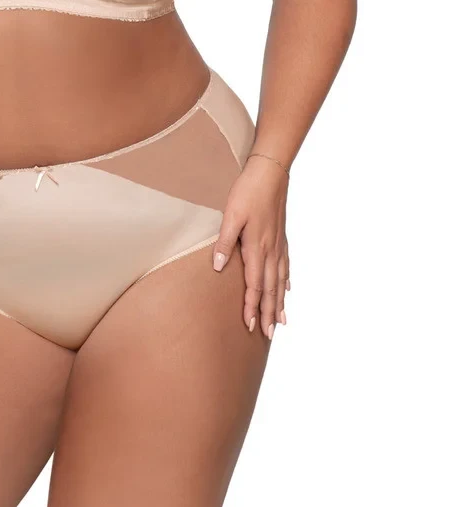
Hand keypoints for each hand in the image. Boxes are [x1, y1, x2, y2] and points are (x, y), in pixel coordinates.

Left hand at [211, 154, 290, 338]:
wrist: (270, 171)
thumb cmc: (247, 191)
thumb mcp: (230, 215)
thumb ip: (224, 242)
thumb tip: (218, 268)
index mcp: (257, 247)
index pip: (254, 285)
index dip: (251, 306)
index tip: (250, 326)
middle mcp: (271, 250)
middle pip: (270, 288)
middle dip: (268, 312)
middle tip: (269, 335)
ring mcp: (279, 244)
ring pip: (281, 280)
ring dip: (280, 302)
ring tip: (282, 321)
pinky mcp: (281, 236)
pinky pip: (286, 265)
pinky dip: (287, 281)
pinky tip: (288, 289)